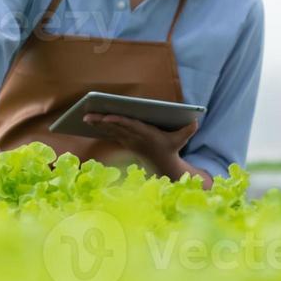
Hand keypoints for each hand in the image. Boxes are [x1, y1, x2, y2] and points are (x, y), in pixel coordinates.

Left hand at [82, 113, 196, 170]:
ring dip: (97, 124)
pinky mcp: (125, 142)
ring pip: (110, 131)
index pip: (129, 125)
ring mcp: (129, 141)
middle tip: (86, 115)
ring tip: (84, 117)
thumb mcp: (181, 140)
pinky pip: (110, 134)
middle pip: (115, 127)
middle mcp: (134, 138)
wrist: (163, 165)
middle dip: (100, 122)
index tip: (105, 117)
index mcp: (145, 134)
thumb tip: (196, 121)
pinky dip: (101, 128)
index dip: (116, 121)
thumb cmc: (171, 148)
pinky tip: (90, 122)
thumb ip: (188, 130)